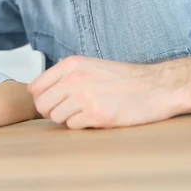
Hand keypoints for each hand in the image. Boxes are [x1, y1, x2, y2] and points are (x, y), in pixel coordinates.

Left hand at [27, 56, 183, 128]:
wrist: (157, 87)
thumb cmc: (124, 79)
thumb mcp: (90, 66)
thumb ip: (63, 76)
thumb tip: (34, 90)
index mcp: (71, 64)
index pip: (36, 87)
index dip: (42, 98)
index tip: (54, 101)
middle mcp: (75, 78)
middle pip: (42, 104)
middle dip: (52, 111)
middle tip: (69, 111)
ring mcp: (85, 96)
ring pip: (56, 117)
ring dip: (68, 119)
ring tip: (86, 112)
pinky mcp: (97, 114)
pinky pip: (73, 126)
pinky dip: (82, 125)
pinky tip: (96, 117)